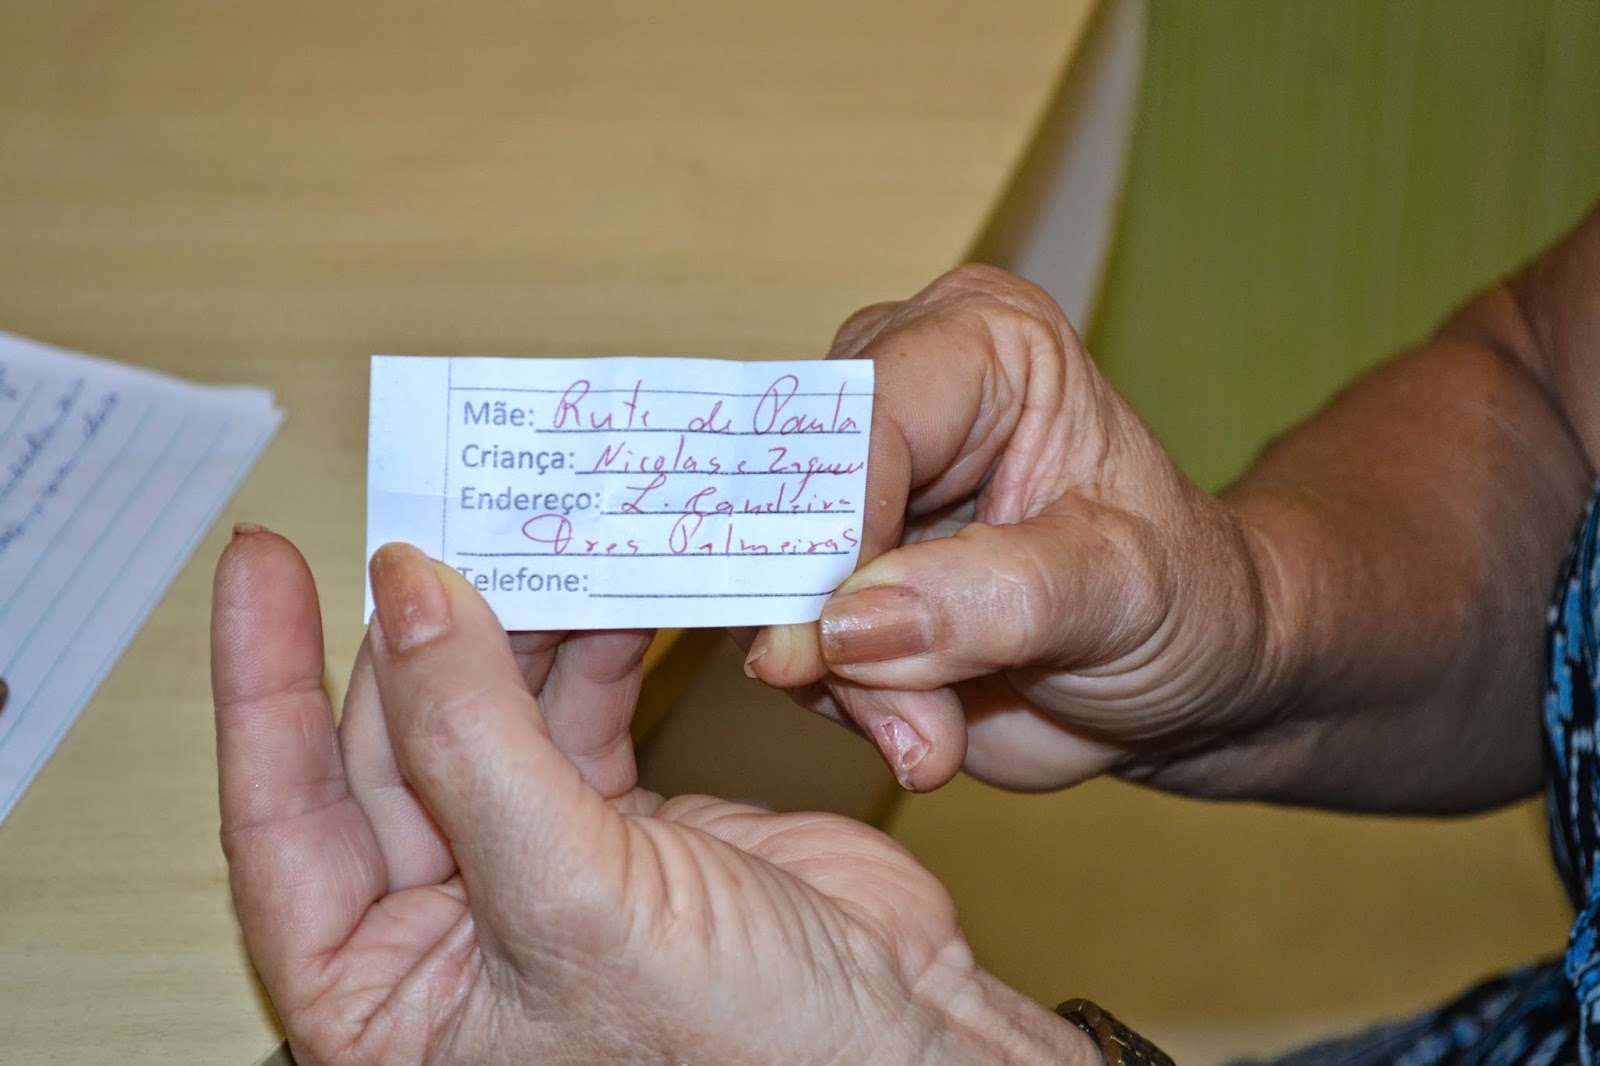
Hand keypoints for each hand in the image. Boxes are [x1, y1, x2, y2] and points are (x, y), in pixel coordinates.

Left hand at [212, 529, 1083, 1063]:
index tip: (266, 560)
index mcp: (383, 995)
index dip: (262, 681)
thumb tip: (412, 599)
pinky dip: (594, 647)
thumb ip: (477, 745)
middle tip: (442, 515)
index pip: (282, 816)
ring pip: (491, 714)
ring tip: (537, 532)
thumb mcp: (570, 904)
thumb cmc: (742, 1060)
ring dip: (518, 624)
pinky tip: (607, 590)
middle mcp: (446, 934)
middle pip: (392, 744)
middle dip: (422, 630)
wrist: (902, 1055)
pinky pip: (578, 713)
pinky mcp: (622, 828)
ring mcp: (537, 872)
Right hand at [746, 265, 1272, 793]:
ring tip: (934, 731)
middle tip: (909, 712)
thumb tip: (842, 624)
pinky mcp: (835, 576)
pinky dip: (841, 702)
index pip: (858, 415)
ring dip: (839, 679)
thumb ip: (989, 600)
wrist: (1192, 682)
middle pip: (789, 490)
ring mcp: (859, 491)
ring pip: (772, 577)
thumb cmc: (1187, 601)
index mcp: (979, 343)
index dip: (833, 525)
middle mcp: (900, 395)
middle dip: (828, 616)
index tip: (830, 636)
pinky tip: (923, 726)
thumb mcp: (1120, 591)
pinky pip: (784, 638)